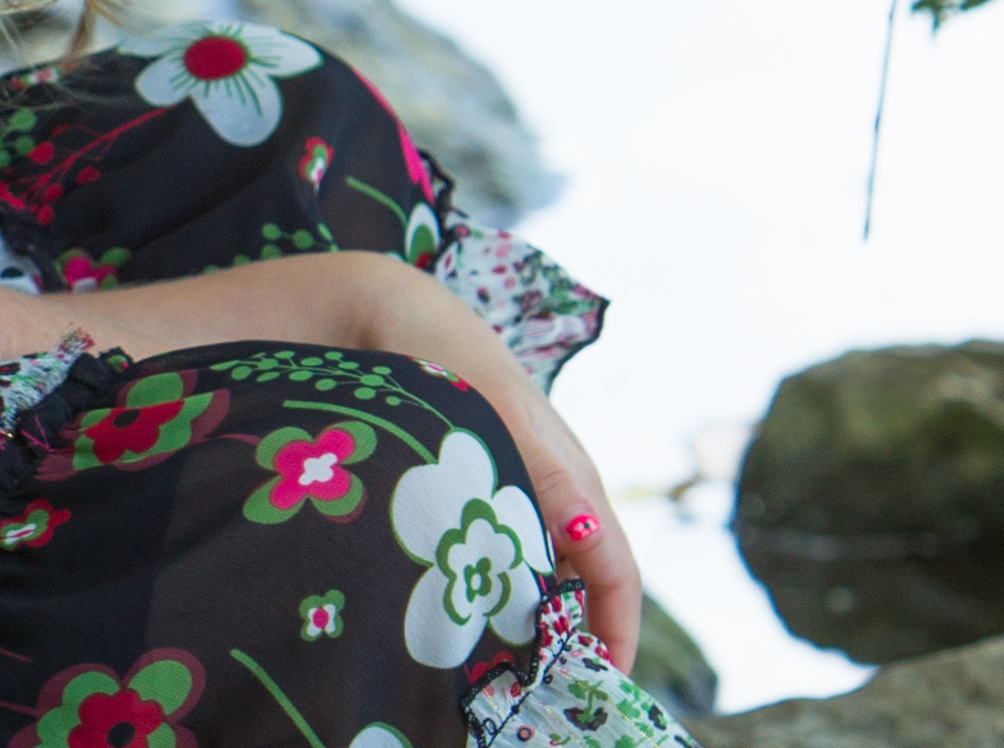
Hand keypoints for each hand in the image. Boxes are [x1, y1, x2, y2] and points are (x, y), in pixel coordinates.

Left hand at [355, 256, 641, 672]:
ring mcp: (518, 483)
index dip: (617, 632)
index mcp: (572, 474)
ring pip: (542, 569)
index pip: (616, 570)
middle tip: (540, 694)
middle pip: (584, 580)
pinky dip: (498, 589)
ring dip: (531, 619)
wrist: (386, 311)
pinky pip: (506, 548)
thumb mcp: (499, 419)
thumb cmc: (445, 357)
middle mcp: (553, 485)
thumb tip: (585, 537)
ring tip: (502, 670)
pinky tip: (462, 613)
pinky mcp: (482, 481)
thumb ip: (542, 476)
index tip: (601, 686)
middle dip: (574, 640)